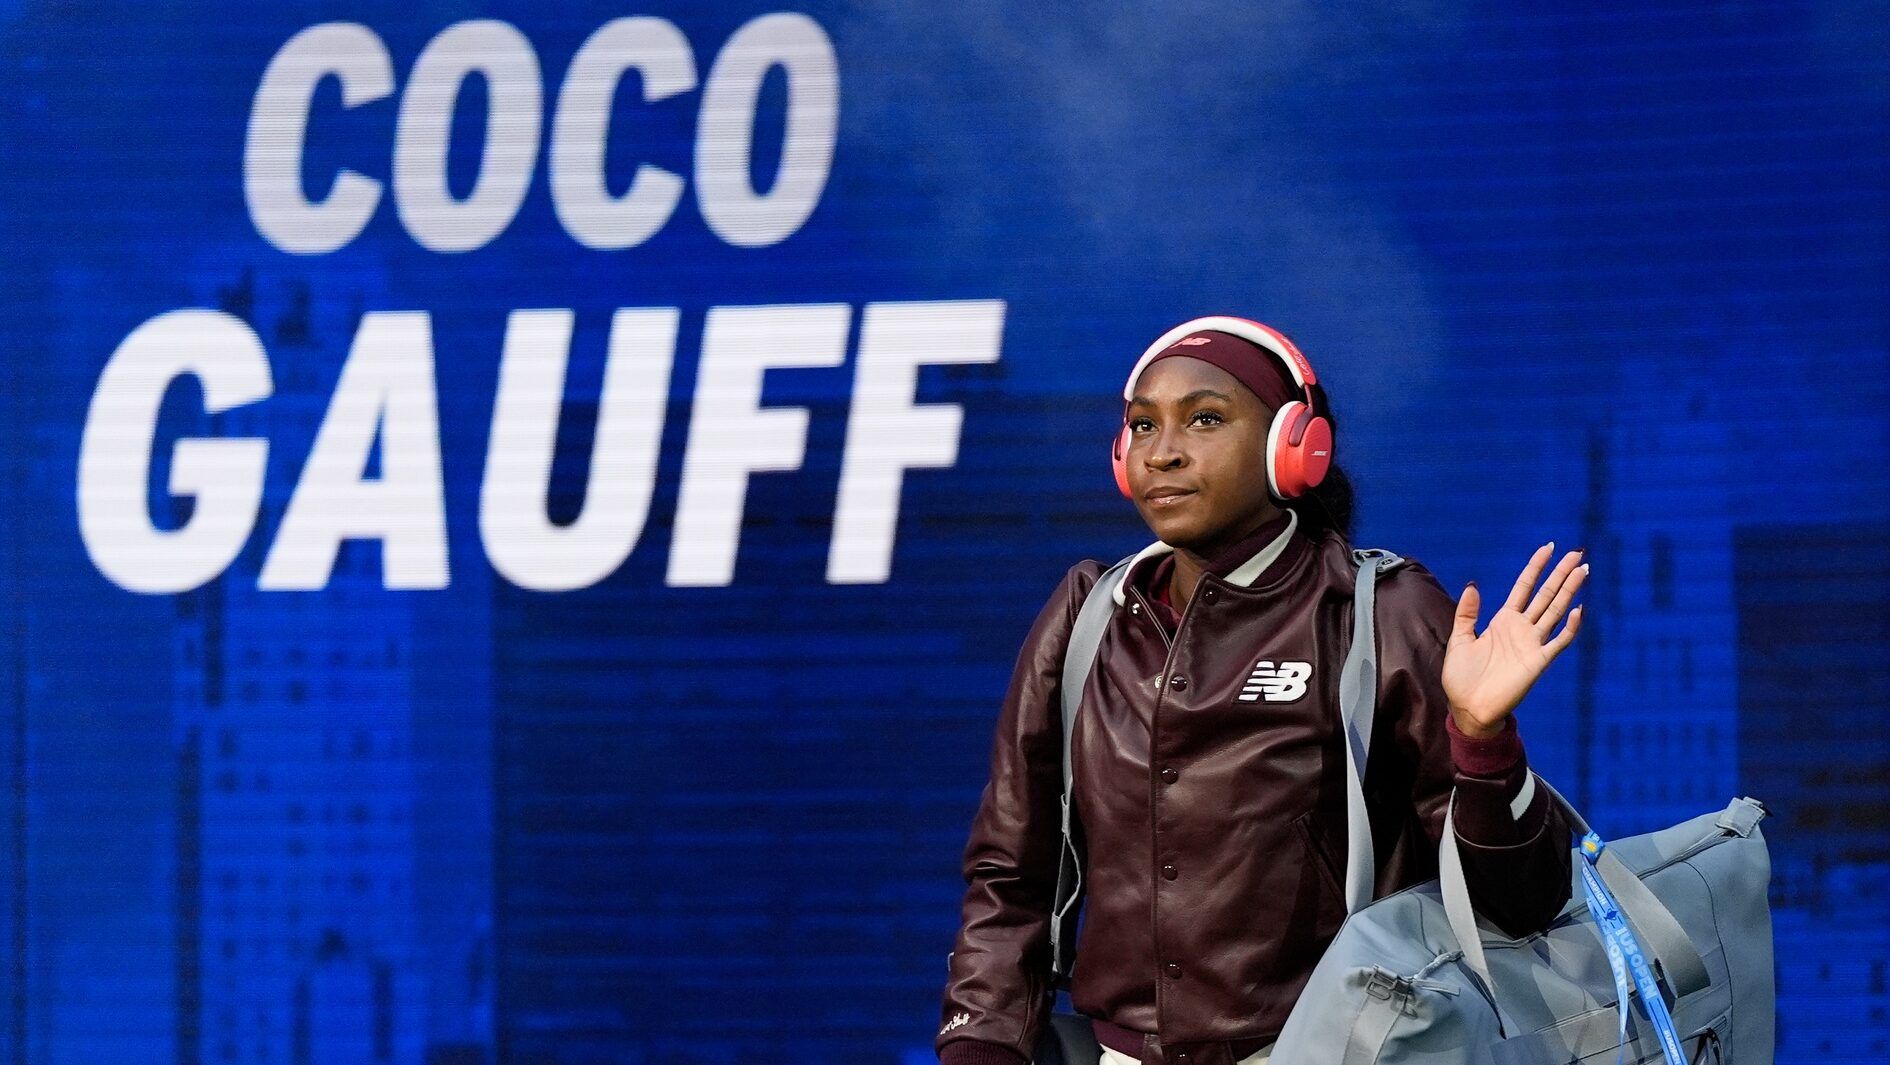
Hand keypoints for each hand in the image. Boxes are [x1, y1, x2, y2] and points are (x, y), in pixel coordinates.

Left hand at [1443, 542, 1586, 736]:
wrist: (1468, 708)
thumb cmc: (1462, 677)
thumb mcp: (1460, 639)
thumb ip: (1467, 613)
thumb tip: (1473, 585)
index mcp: (1503, 621)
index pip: (1524, 587)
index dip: (1536, 567)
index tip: (1548, 547)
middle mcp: (1521, 629)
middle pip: (1546, 595)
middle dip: (1560, 573)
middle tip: (1577, 553)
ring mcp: (1532, 644)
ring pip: (1555, 611)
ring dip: (1570, 591)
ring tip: (1583, 570)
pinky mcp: (1538, 662)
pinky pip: (1559, 642)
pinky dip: (1570, 627)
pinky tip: (1579, 610)